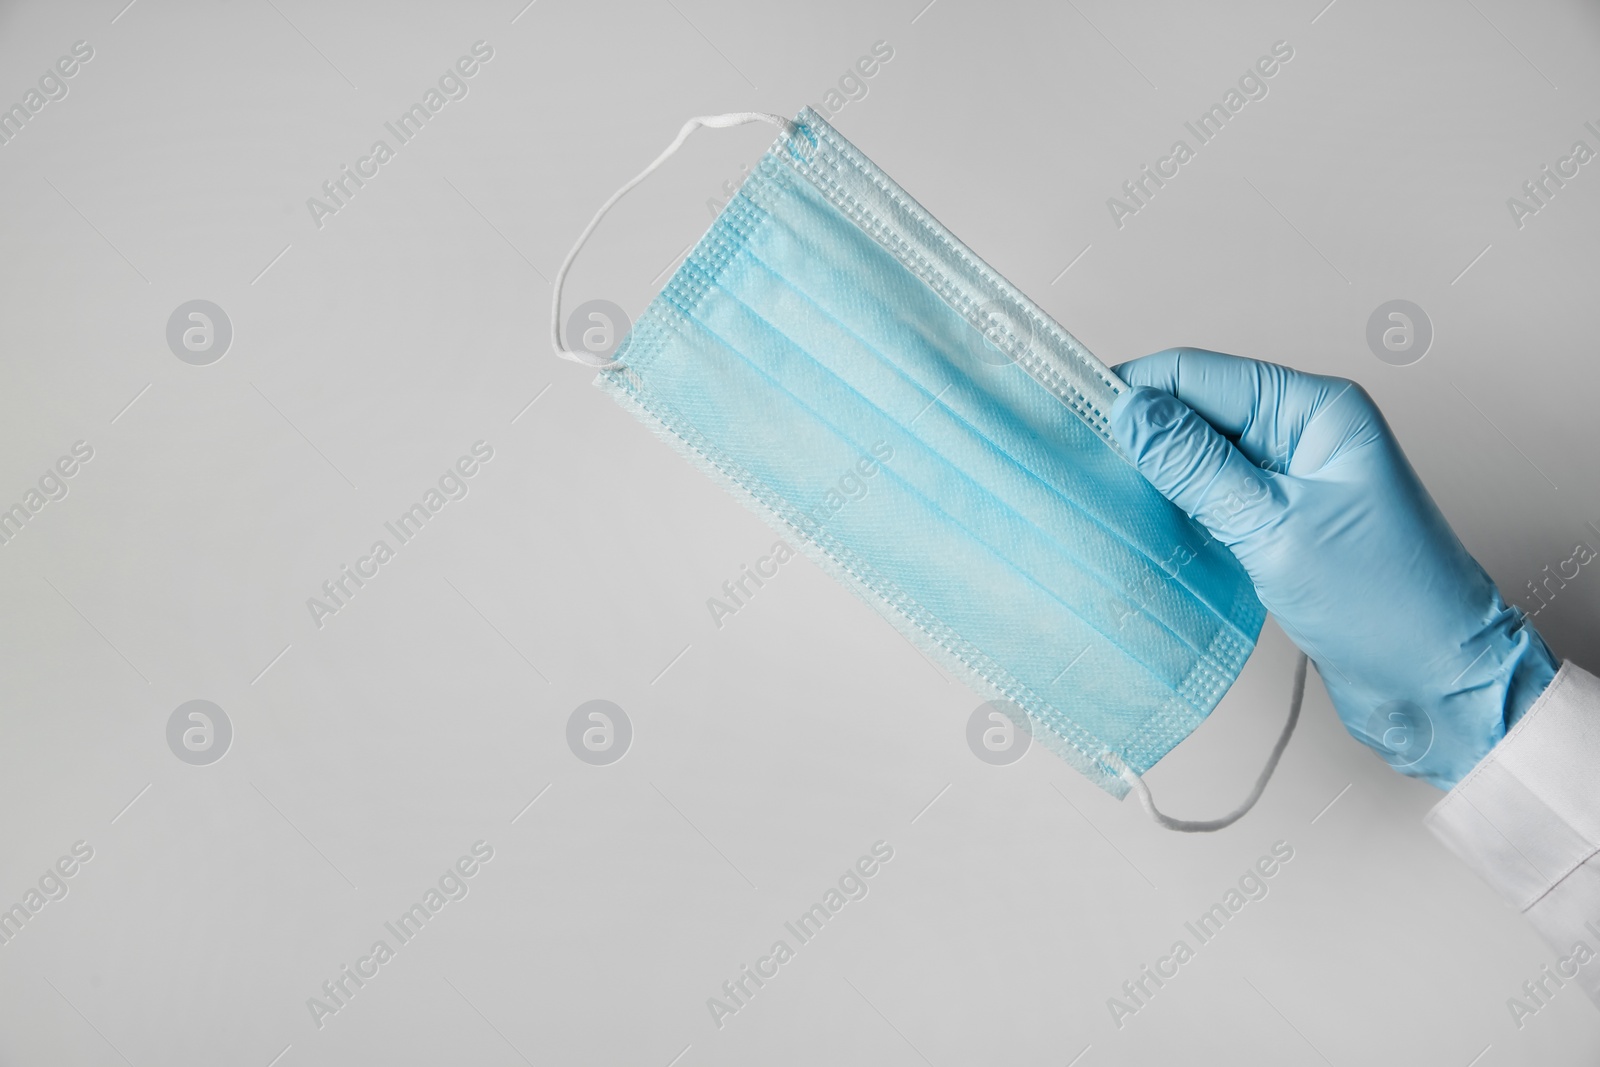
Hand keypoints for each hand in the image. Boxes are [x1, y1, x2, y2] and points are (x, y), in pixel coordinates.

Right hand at [1109, 348, 1556, 789]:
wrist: (1438, 687)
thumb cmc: (1385, 606)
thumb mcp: (1274, 528)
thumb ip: (1196, 467)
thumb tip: (1130, 411)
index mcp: (1315, 410)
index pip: (1199, 374)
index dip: (1132, 390)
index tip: (1068, 414)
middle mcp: (1302, 434)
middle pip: (1193, 409)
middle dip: (1136, 433)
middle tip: (1073, 464)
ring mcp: (1289, 480)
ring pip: (1196, 456)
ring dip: (1151, 475)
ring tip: (1098, 497)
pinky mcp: (1277, 524)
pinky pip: (1209, 498)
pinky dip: (1174, 509)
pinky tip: (1141, 527)